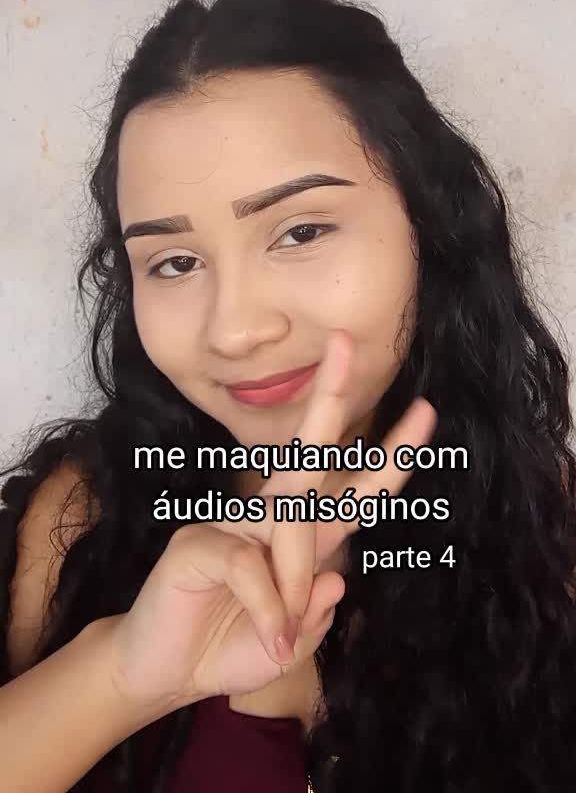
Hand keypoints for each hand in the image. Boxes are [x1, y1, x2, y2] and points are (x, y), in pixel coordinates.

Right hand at [108, 329, 437, 717]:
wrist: (163, 672)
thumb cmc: (229, 648)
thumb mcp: (289, 646)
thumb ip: (315, 619)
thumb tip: (338, 581)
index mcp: (299, 537)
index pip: (351, 491)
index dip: (389, 457)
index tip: (424, 413)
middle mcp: (267, 519)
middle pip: (309, 455)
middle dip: (331, 398)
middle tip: (347, 343)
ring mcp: (230, 524)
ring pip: (285, 518)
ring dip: (295, 579)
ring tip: (284, 632)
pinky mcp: (197, 544)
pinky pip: (249, 565)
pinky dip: (267, 607)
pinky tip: (269, 639)